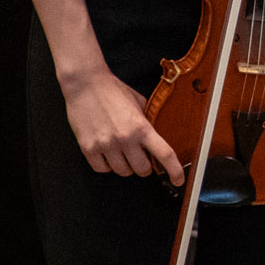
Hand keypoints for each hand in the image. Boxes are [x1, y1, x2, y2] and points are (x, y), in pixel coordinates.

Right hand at [58, 61, 181, 178]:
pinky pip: (102, 169)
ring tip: (122, 151)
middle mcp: (125, 138)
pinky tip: (107, 153)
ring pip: (123, 172)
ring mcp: (106, 145)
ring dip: (126, 166)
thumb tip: (157, 138)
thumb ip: (148, 122)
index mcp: (141, 126)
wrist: (86, 84)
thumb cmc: (113, 91)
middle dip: (145, 166)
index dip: (174, 170)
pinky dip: (107, 165)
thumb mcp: (139, 103)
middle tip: (141, 156)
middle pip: (143, 170)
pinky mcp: (88, 148)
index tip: (179, 179)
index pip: (164, 154)